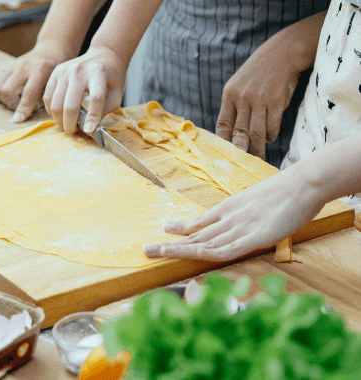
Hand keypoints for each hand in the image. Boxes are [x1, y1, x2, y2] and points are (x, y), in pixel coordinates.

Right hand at [0, 40, 73, 122]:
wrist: (50, 50)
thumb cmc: (57, 71)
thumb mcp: (57, 82)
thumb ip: (46, 96)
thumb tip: (30, 114)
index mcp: (41, 69)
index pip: (28, 93)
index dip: (23, 108)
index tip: (18, 120)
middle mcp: (24, 65)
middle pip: (7, 90)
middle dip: (11, 104)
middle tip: (19, 107)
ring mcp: (13, 65)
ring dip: (3, 100)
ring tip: (14, 102)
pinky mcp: (6, 66)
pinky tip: (10, 95)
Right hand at [43, 46, 126, 132]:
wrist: (104, 55)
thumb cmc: (111, 78)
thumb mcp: (116, 94)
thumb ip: (104, 111)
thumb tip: (89, 128)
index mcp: (98, 73)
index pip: (95, 98)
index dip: (92, 117)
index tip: (89, 131)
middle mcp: (79, 71)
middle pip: (70, 104)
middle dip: (70, 124)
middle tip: (73, 131)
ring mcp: (65, 71)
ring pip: (56, 103)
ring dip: (60, 120)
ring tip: (67, 125)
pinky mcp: (56, 72)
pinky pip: (48, 97)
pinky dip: (51, 110)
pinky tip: (59, 114)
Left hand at [143, 166, 323, 261]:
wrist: (302, 184)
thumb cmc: (284, 193)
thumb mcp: (257, 203)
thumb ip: (246, 214)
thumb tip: (242, 221)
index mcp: (229, 210)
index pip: (200, 224)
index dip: (181, 229)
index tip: (164, 230)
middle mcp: (228, 220)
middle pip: (194, 236)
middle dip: (170, 244)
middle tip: (146, 249)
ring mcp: (239, 228)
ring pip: (203, 242)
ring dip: (179, 249)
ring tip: (156, 252)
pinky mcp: (253, 237)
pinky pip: (226, 248)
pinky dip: (208, 252)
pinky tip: (192, 255)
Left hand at [216, 34, 302, 159]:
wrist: (283, 52)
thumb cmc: (260, 71)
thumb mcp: (240, 83)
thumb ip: (234, 105)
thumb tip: (231, 133)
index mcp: (229, 94)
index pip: (223, 124)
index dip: (223, 142)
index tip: (224, 155)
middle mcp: (242, 98)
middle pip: (239, 133)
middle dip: (239, 151)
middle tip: (240, 165)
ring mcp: (260, 100)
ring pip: (256, 134)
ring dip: (257, 148)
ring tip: (258, 157)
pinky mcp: (277, 101)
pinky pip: (272, 127)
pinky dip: (270, 136)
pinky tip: (270, 138)